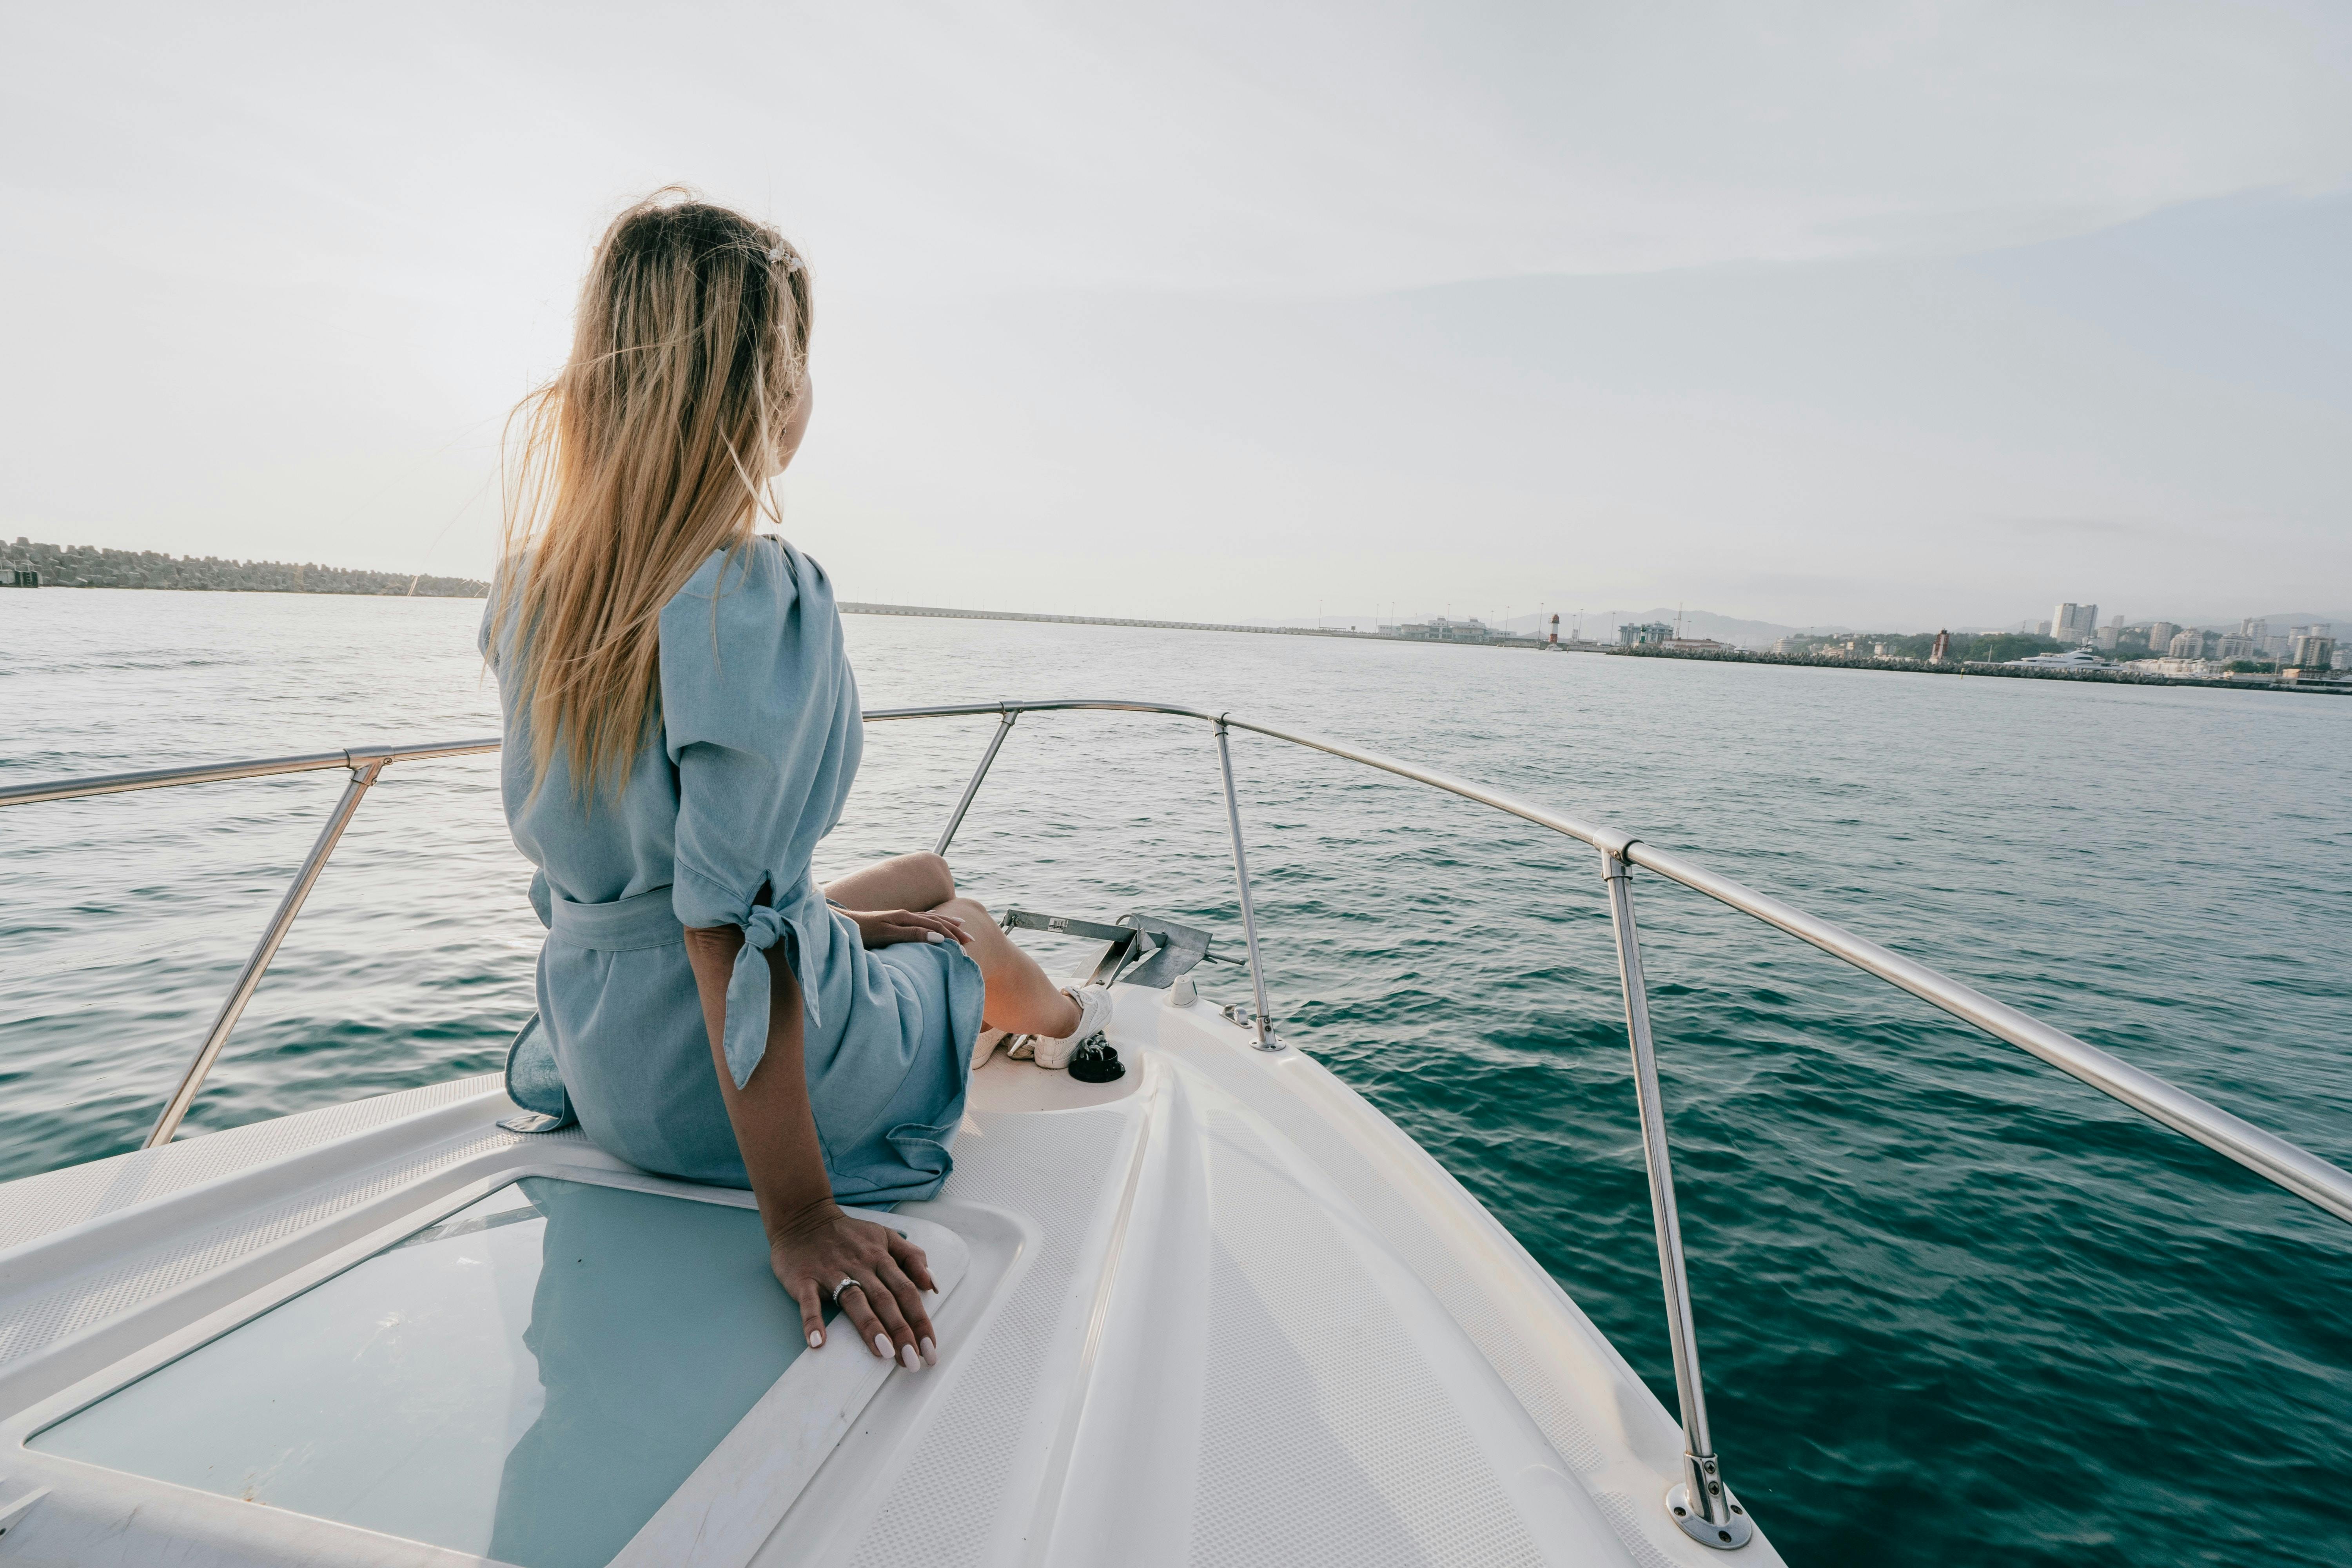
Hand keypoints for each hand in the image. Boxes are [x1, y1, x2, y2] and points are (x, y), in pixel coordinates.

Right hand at [769, 1203, 939, 1366]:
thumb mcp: (885, 1235)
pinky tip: (818, 1342)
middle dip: (901, 1331)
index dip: (920, 1320)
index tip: (930, 1348)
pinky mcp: (804, 1278)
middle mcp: (859, 1266)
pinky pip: (809, 1301)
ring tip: (884, 1353)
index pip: (906, 1291)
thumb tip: (933, 1284)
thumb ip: (911, 1257)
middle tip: (912, 1361)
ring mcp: (831, 1272)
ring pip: (854, 1300)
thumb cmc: (847, 1233)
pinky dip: (812, 1321)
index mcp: (881, 1257)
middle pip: (885, 1300)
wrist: (802, 1215)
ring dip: (869, 1326)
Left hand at [841, 907, 970, 949]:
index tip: (966, 946)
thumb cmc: (860, 932)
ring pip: (929, 919)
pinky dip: (932, 920)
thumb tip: (939, 937)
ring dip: (946, 923)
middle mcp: (904, 915)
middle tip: (971, 939)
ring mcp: (898, 917)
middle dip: (954, 929)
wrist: (839, 923)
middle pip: (936, 920)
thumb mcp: (887, 935)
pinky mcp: (892, 921)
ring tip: (960, 925)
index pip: (936, 926)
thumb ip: (912, 935)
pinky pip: (919, 919)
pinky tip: (933, 921)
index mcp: (905, 918)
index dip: (952, 935)